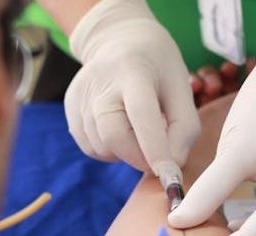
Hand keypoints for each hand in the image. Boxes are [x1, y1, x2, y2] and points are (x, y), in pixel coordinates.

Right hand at [64, 0, 199, 174]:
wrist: (121, 40)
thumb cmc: (159, 68)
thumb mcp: (182, 88)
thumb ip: (185, 128)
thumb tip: (172, 166)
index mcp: (133, 70)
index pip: (141, 114)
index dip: (156, 148)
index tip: (170, 175)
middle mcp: (100, 81)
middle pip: (114, 136)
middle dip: (140, 158)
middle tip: (158, 158)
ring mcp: (80, 95)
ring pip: (102, 147)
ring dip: (126, 153)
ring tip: (139, 131)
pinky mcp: (70, 107)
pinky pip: (91, 147)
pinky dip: (111, 150)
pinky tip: (122, 129)